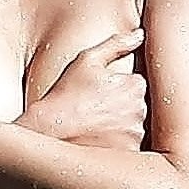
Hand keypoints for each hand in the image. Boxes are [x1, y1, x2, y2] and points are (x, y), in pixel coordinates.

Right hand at [23, 29, 147, 150]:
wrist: (48, 131)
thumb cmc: (65, 94)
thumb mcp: (87, 61)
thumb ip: (116, 44)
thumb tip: (140, 34)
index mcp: (134, 85)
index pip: (136, 85)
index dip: (117, 89)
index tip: (98, 94)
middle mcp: (140, 110)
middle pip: (137, 107)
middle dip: (121, 108)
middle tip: (93, 111)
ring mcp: (134, 134)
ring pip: (133, 128)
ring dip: (119, 127)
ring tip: (93, 126)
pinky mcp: (128, 153)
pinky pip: (129, 147)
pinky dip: (117, 145)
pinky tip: (97, 141)